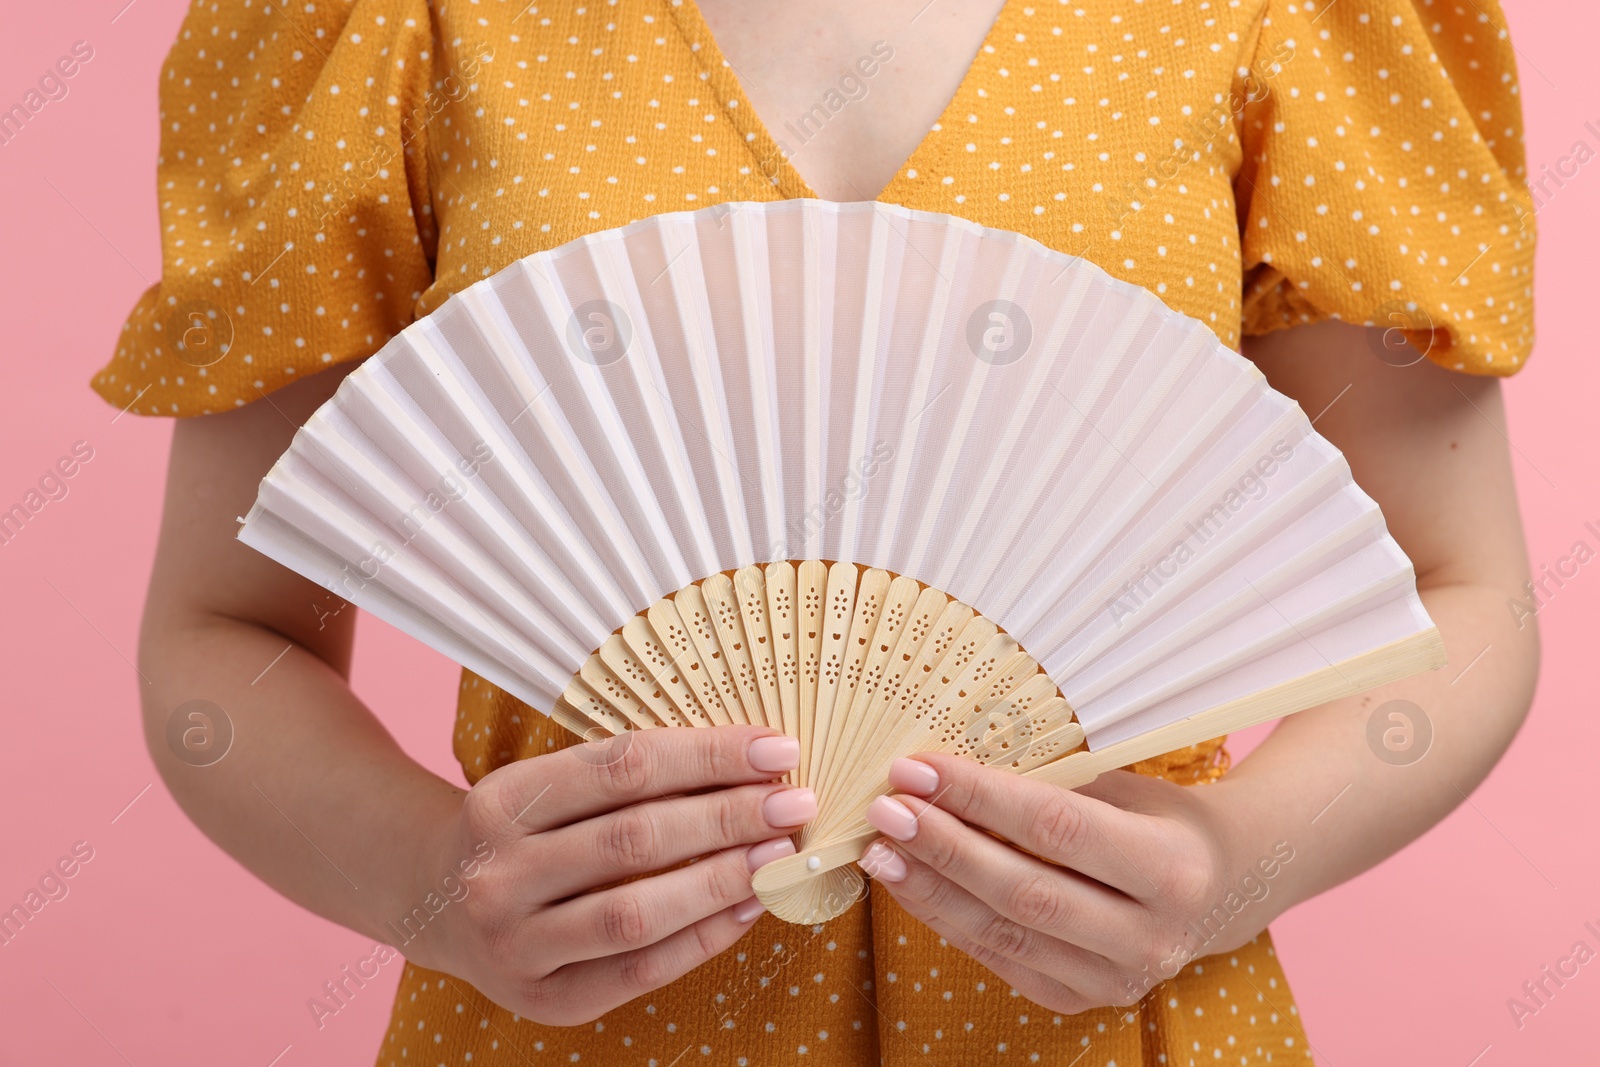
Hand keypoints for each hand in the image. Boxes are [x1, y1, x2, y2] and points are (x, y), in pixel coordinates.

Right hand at [410, 725, 815, 1024]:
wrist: (432, 901)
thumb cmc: (521, 830)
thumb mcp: (549, 785)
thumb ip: (628, 774)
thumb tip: (747, 762)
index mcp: (502, 802)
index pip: (622, 768)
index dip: (707, 756)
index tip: (775, 749)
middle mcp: (499, 874)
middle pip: (634, 839)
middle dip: (728, 816)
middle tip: (795, 802)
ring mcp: (515, 944)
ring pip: (636, 911)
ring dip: (722, 879)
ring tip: (779, 854)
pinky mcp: (544, 1000)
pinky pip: (640, 969)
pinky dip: (703, 937)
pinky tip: (749, 906)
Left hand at [856, 754, 1274, 1013]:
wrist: (1222, 886)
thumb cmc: (1162, 817)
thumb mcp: (1125, 784)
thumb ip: (1050, 782)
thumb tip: (949, 766)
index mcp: (1172, 867)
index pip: (1055, 828)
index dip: (979, 797)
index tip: (917, 768)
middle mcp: (1152, 935)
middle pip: (1024, 890)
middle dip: (944, 847)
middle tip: (886, 810)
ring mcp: (1119, 979)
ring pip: (1005, 935)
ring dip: (932, 891)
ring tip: (881, 852)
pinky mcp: (1084, 1000)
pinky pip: (1003, 961)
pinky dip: (950, 921)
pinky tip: (913, 887)